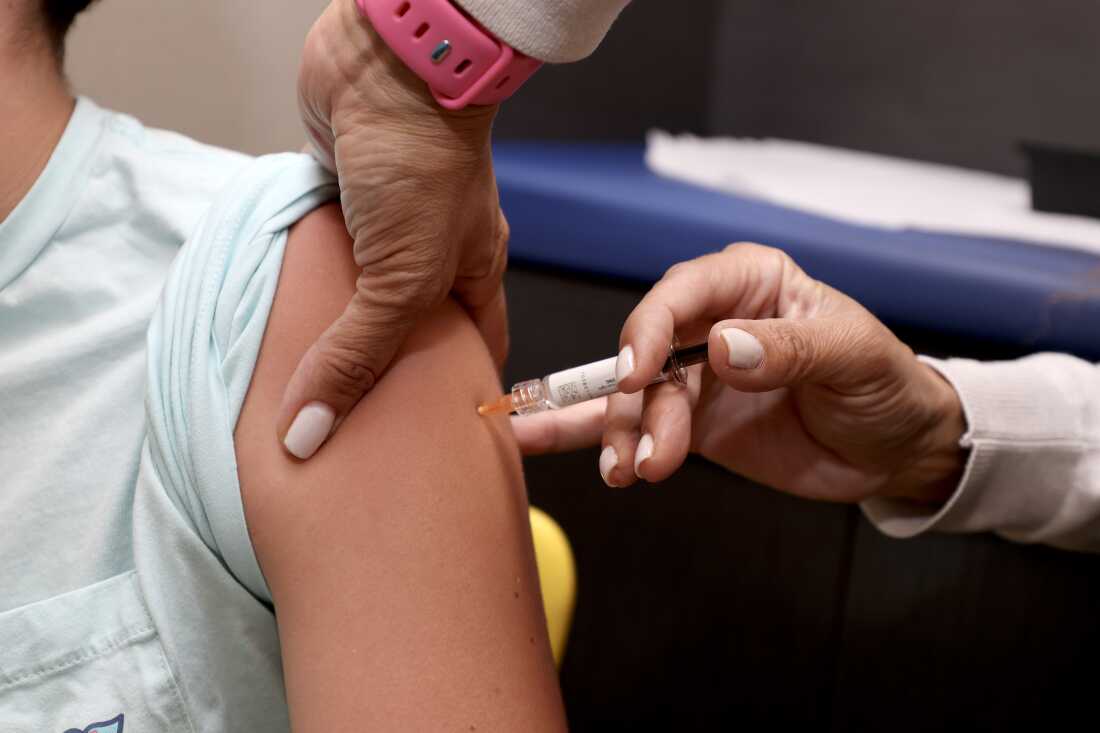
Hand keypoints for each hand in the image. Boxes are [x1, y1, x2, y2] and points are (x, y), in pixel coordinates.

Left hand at [282, 0, 508, 458]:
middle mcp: (432, 255)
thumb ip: (356, 356)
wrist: (385, 67)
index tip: (436, 445)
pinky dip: (301, 287)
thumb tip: (310, 433)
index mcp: (473, 273)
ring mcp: (384, 228)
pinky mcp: (339, 202)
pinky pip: (319, 259)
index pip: (476, 350)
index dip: (461, 396)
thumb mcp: (401, 281)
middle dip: (385, 375)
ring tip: (302, 390)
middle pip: (409, 330)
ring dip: (332, 331)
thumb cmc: (425, 166)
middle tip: (351, 432)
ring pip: (357, 296)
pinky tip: (277, 322)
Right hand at [513, 243, 965, 504]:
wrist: (896, 451)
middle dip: (636, 402)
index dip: (650, 329)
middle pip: (647, 351)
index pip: (683, 292)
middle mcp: (712, 323)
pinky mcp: (692, 424)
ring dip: (624, 434)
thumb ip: (790, 349)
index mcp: (751, 283)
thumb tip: (722, 347)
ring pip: (636, 398)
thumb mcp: (854, 357)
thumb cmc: (886, 384)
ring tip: (630, 472)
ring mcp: (697, 376)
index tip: (637, 374)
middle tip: (646, 450)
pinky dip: (599, 438)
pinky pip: (636, 426)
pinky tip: (553, 444)